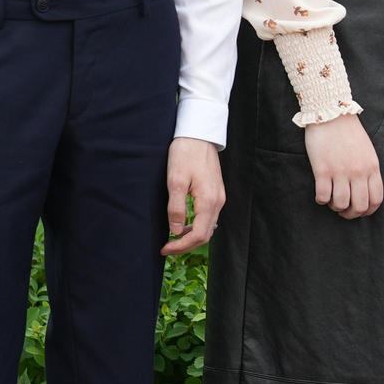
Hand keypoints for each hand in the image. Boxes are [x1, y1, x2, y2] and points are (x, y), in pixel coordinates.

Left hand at [163, 138, 224, 254]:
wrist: (199, 134)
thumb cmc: (185, 154)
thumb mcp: (175, 180)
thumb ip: (176, 208)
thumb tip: (175, 231)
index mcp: (208, 200)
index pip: (198, 235)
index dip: (181, 246)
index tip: (165, 248)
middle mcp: (218, 201)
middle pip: (205, 235)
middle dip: (186, 245)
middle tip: (167, 247)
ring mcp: (219, 197)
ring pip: (208, 227)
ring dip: (191, 237)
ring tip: (173, 238)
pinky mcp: (216, 193)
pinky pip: (209, 217)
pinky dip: (196, 226)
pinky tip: (183, 224)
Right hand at [305, 111, 383, 218]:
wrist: (331, 113)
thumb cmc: (348, 131)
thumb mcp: (367, 151)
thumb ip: (368, 170)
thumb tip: (364, 190)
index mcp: (372, 167)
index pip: (376, 200)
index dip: (368, 211)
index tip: (359, 211)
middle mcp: (359, 172)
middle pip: (359, 206)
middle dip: (350, 214)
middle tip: (343, 210)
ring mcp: (341, 172)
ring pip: (341, 204)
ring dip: (335, 206)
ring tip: (331, 200)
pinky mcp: (323, 170)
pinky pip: (323, 196)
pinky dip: (321, 200)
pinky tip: (321, 193)